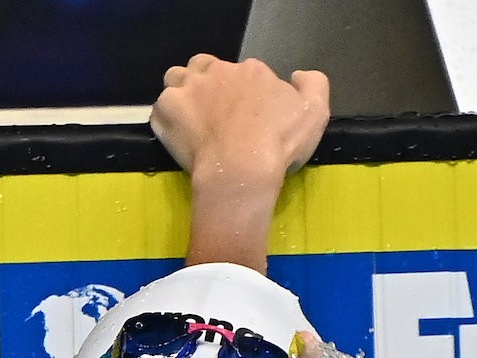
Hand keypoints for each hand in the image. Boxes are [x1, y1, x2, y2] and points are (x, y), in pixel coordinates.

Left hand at [150, 54, 329, 183]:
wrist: (242, 171)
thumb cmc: (279, 144)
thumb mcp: (315, 112)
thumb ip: (313, 85)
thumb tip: (298, 75)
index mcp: (252, 71)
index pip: (245, 72)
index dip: (246, 92)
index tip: (248, 116)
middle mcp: (216, 71)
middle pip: (207, 68)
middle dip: (209, 84)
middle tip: (217, 114)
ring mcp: (187, 88)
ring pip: (177, 78)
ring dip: (183, 92)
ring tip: (192, 118)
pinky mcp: (166, 109)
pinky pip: (161, 108)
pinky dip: (168, 119)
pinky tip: (179, 136)